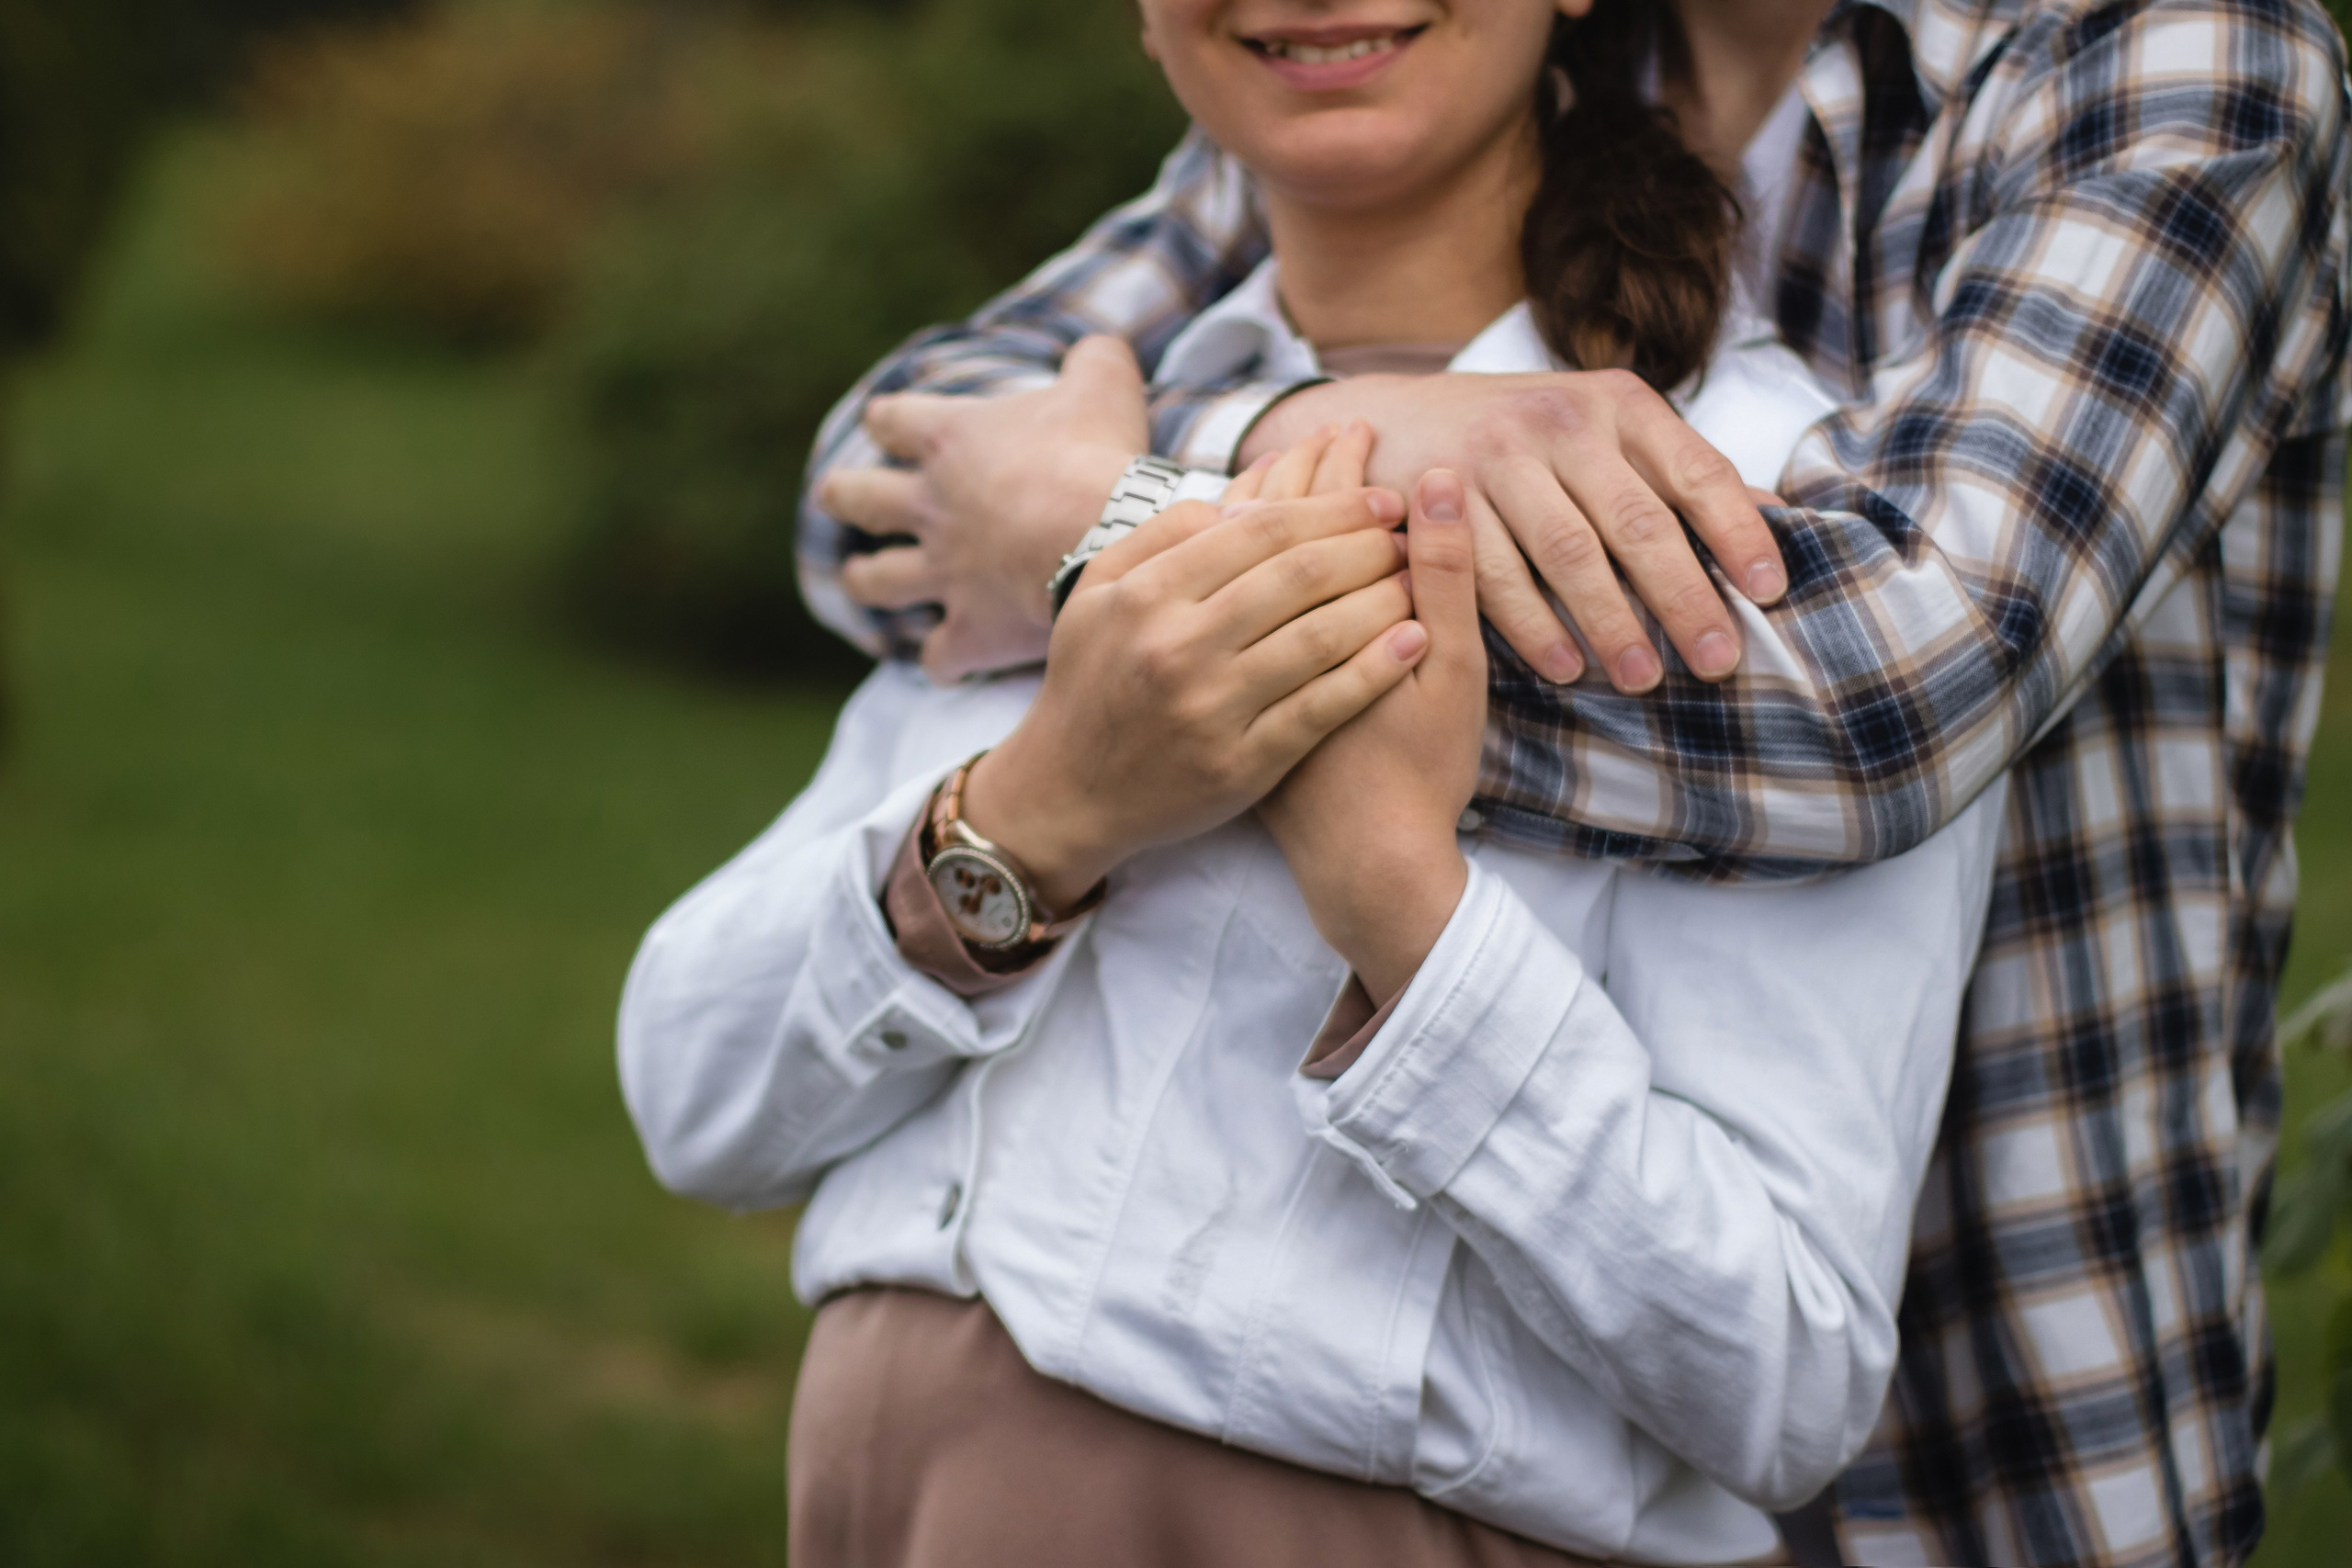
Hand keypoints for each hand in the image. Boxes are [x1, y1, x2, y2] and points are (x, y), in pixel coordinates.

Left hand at [820, 336, 1147, 681]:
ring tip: (862, 579)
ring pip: (876, 581)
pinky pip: (937, 656)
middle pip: (855, 499)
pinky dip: (940, 658)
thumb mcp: (1103, 382)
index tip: (892, 424)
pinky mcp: (970, 630)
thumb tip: (1096, 352)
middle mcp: (930, 507)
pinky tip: (946, 658)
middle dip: (842, 497)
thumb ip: (1091, 359)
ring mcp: (943, 573)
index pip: (889, 419)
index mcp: (949, 440)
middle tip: (837, 497)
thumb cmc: (1099, 455)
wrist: (1108, 539)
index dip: (889, 421)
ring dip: (865, 580)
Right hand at [962, 426, 1423, 910]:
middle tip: (1407, 533)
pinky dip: (1374, 671)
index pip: (1260, 529)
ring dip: (1382, 599)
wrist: (1067, 794)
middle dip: (1368, 545)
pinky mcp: (1241, 766)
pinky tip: (1413, 643)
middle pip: (1299, 575)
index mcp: (1145, 594)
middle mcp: (1177, 647)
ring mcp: (1211, 710)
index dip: (1331, 506)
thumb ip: (1166, 535)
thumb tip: (1248, 493)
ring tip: (1418, 579)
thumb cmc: (1092, 680)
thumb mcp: (1101, 592)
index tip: (1379, 498)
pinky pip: (1323, 707)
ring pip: (1319, 635)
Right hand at [1242, 371, 1787, 693]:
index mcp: (1618, 404)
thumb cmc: (1521, 441)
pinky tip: (1566, 668)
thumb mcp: (1602, 434)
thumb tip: (1777, 515)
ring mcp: (1496, 458)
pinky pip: (1497, 576)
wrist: (1393, 422)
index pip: (1696, 471)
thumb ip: (1676, 474)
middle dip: (1685, 598)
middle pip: (1638, 522)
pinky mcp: (1443, 502)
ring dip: (1610, 623)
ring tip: (1643, 680)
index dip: (1738, 534)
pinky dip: (1535, 628)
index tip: (1772, 593)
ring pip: (1569, 553)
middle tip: (1720, 662)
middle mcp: (1561, 421)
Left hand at [1258, 468, 1485, 1004]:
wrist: (1360, 867)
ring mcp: (1225, 663)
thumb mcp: (1451, 675)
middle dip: (1301, 473)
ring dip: (1264, 509)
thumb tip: (1437, 483)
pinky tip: (1253, 543)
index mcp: (1316, 621)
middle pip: (1267, 525)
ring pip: (1231, 559)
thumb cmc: (1420, 774)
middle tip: (1330, 429)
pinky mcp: (1220, 691)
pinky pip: (1217, 602)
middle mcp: (1250, 635)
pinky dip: (1235, 562)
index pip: (1320, 517)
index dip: (1344, 470)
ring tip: (1290, 465)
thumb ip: (1444, 577)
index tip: (1359, 427)